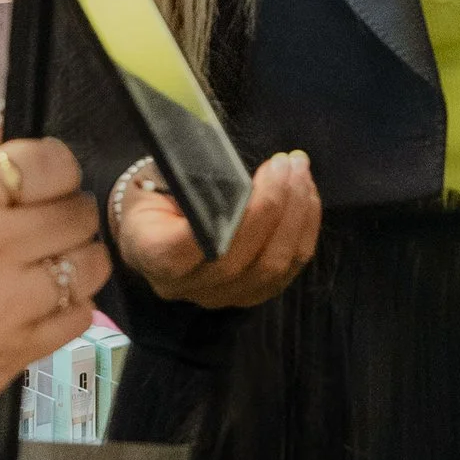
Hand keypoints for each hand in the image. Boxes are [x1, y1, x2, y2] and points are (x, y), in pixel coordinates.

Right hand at [0, 128, 109, 459]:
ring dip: (73, 261)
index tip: (40, 181)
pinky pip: (75, 320)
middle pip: (77, 211)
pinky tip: (32, 310)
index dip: (50, 169)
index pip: (49, 160)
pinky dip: (64, 310)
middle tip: (38, 227)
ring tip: (40, 269)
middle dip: (63, 213)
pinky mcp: (9, 358)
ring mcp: (4, 306)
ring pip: (89, 266)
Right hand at [114, 150, 319, 307]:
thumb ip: (189, 178)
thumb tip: (233, 167)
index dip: (227, 216)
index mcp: (154, 255)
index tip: (254, 175)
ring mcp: (221, 296)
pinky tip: (306, 194)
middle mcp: (187, 286)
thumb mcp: (157, 177)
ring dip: (296, 214)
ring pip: (271, 266)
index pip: (189, 246)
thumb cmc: (155, 193)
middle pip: (238, 258)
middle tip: (286, 162)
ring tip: (300, 171)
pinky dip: (304, 229)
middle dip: (273, 204)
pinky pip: (289, 267)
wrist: (153, 228)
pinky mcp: (251, 294)